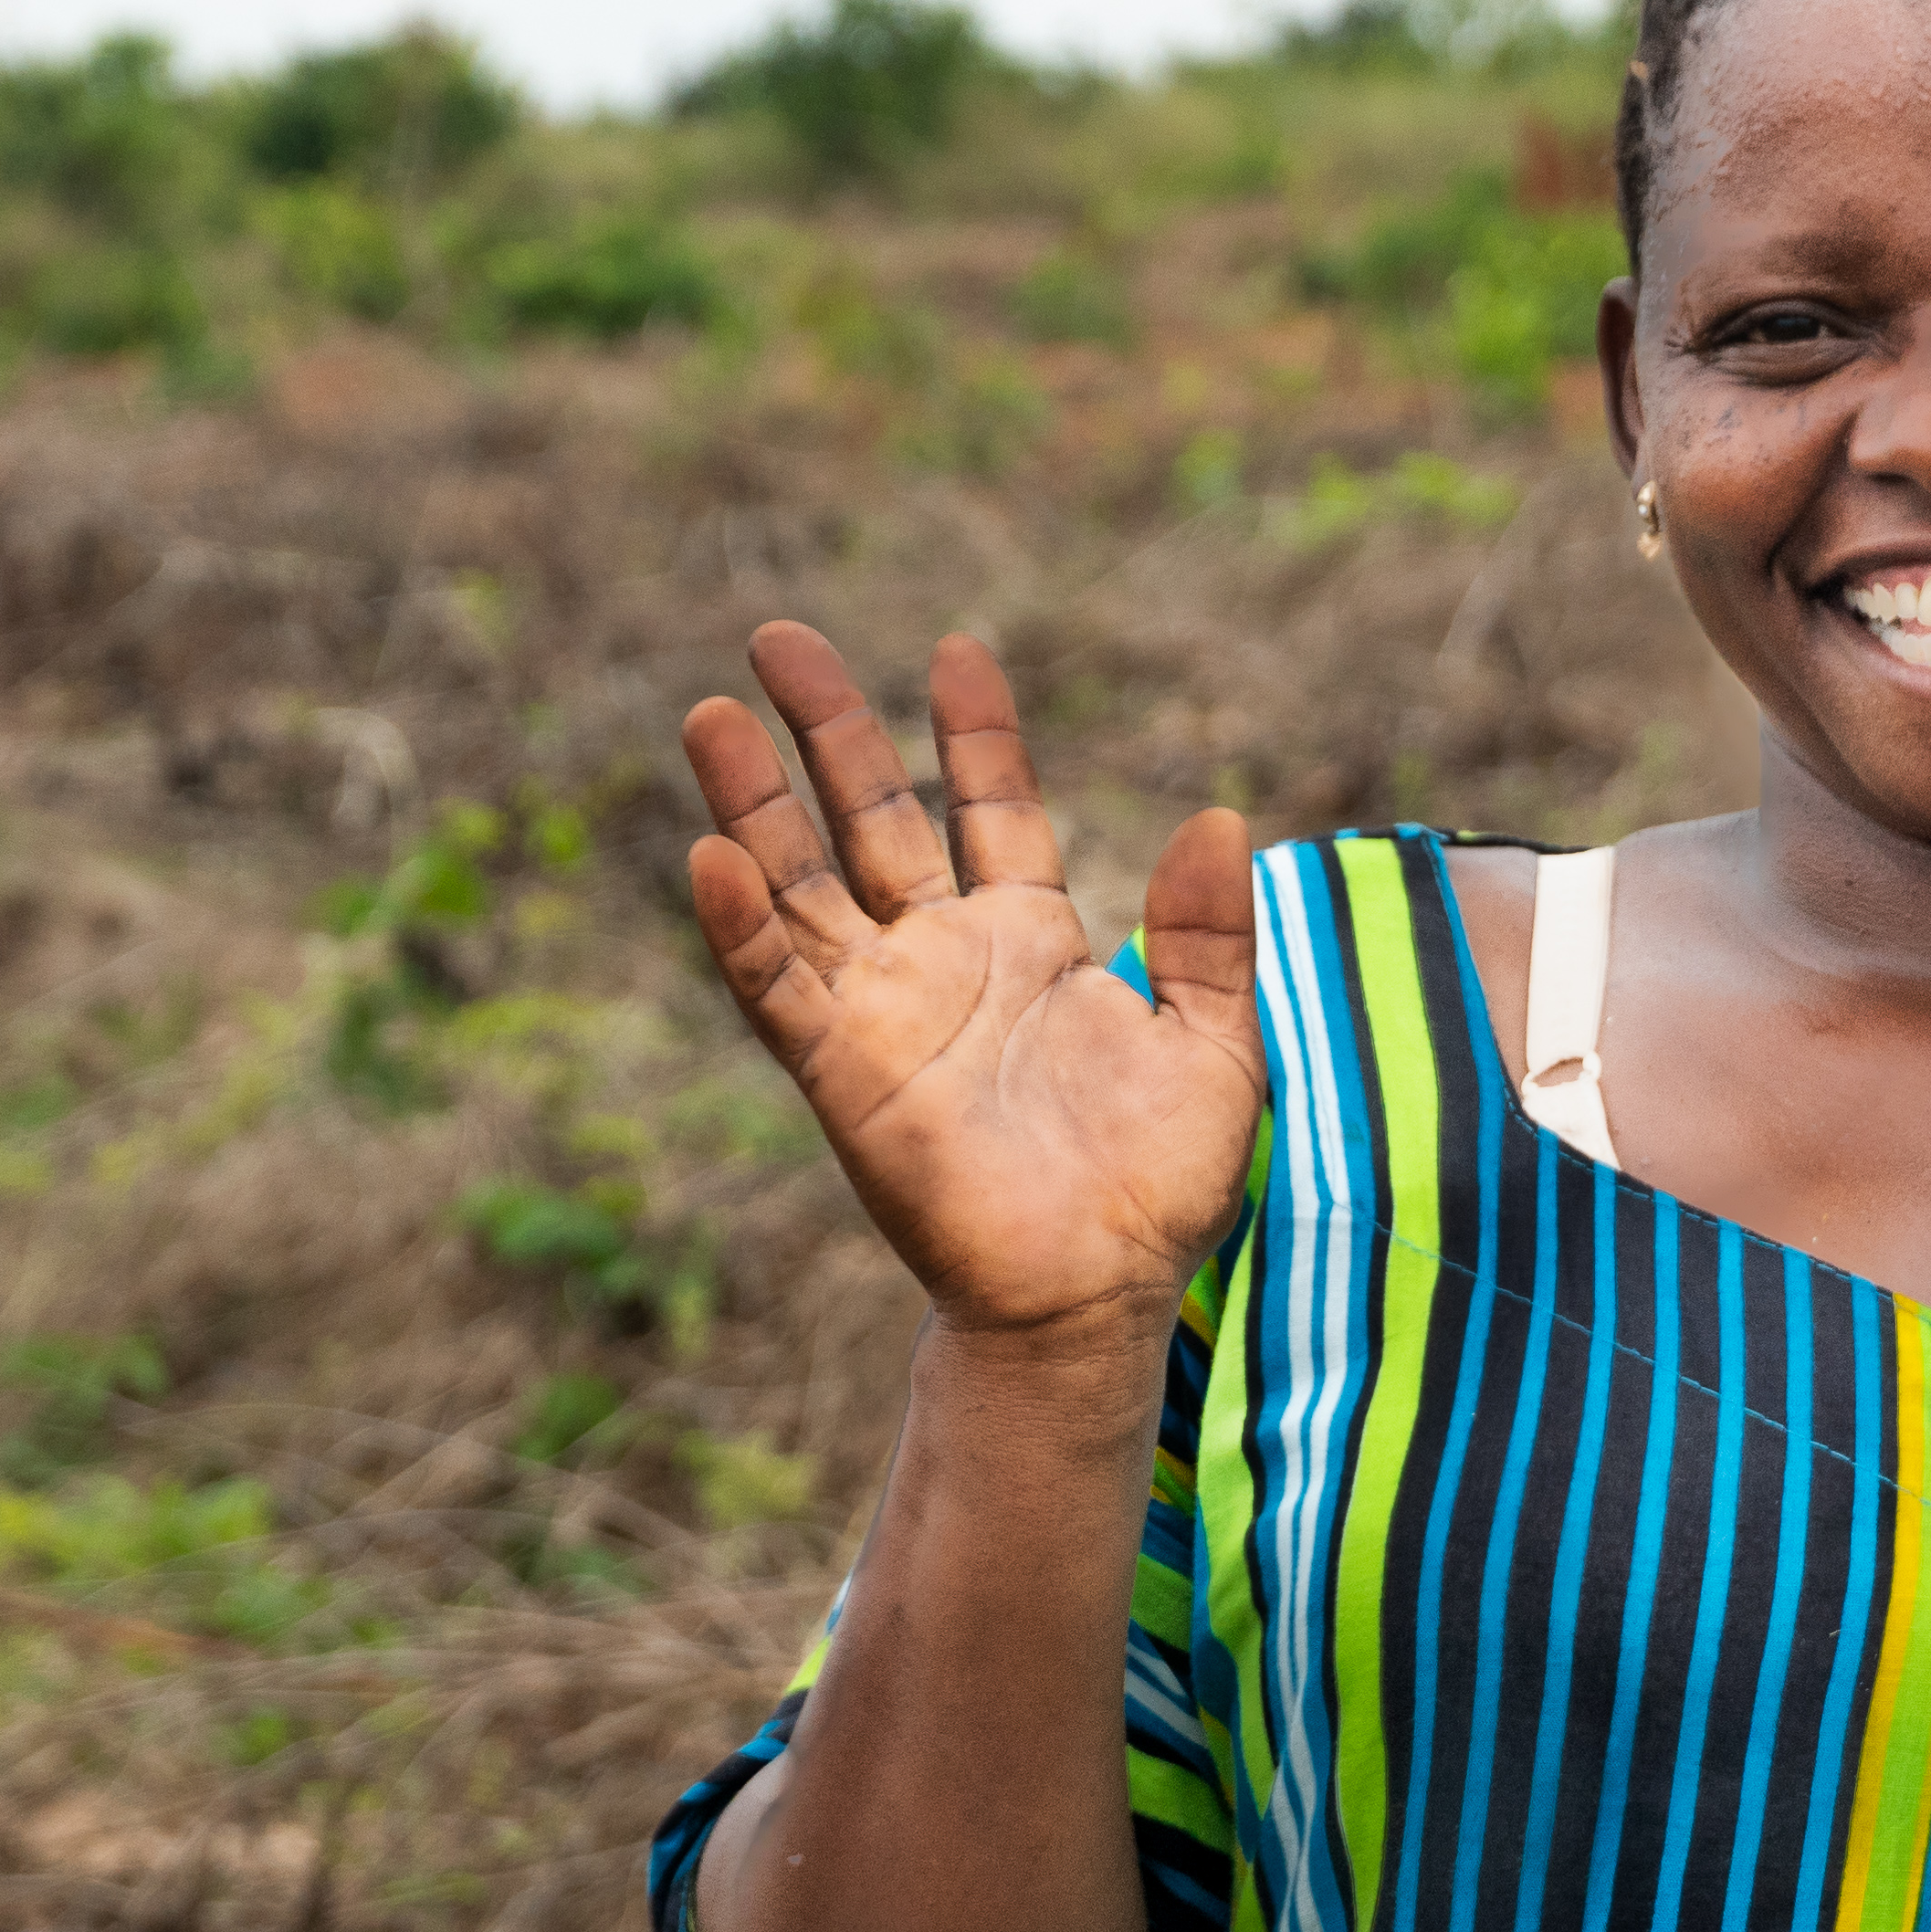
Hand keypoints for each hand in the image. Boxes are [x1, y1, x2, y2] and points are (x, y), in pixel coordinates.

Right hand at [680, 623, 1263, 1351]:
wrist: (1095, 1296)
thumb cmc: (1155, 1185)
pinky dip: (740, 928)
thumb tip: (1223, 818)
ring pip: (799, 884)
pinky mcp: (843, 1075)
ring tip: (710, 714)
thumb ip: (1208, 934)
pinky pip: (779, 990)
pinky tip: (707, 857)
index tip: (957, 650)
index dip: (972, 732)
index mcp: (1029, 940)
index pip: (990, 806)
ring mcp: (883, 1013)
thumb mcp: (1212, 1042)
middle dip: (828, 728)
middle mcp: (942, 961)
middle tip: (779, 635)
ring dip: (750, 803)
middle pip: (867, 818)